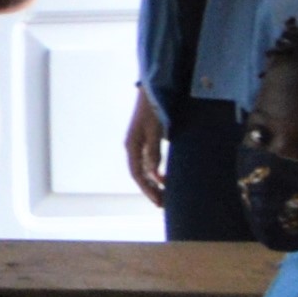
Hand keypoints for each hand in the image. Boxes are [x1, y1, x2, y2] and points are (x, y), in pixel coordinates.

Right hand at [122, 86, 171, 201]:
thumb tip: (155, 175)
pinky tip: (165, 178)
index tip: (158, 201)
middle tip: (163, 204)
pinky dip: (156, 173)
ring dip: (154, 183)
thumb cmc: (153, 109)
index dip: (147, 189)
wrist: (152, 91)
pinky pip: (150, 162)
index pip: (137, 174)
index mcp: (132, 146)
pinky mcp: (147, 141)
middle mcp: (133, 147)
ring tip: (165, 195)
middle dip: (150, 190)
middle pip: (139, 174)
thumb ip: (154, 152)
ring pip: (145, 170)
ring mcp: (139, 144)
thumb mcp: (155, 130)